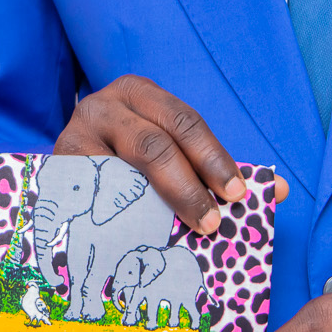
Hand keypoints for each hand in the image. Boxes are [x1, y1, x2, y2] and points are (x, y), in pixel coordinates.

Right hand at [54, 74, 286, 234]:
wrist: (66, 167)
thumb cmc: (128, 158)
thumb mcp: (171, 150)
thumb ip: (214, 168)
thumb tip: (276, 191)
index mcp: (140, 93)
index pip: (184, 122)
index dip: (213, 158)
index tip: (236, 195)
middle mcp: (104, 104)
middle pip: (153, 145)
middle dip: (188, 188)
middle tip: (212, 224)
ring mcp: (74, 134)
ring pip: (120, 172)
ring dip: (153, 208)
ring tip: (176, 235)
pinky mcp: (55, 167)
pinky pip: (90, 194)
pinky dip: (115, 218)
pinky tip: (134, 238)